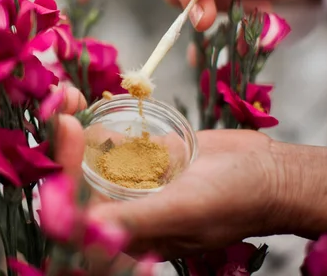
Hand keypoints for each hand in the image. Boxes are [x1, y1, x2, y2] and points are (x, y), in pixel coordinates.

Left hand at [53, 88, 326, 258]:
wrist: (265, 172)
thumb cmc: (234, 199)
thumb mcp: (186, 209)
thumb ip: (138, 220)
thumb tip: (87, 226)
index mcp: (125, 233)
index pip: (76, 212)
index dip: (62, 174)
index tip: (66, 130)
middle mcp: (119, 209)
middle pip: (72, 179)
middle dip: (60, 142)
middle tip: (62, 101)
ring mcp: (125, 181)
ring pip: (82, 156)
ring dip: (68, 126)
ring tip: (66, 93)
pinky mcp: (135, 157)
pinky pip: (102, 141)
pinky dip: (88, 119)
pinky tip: (78, 97)